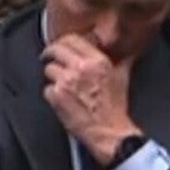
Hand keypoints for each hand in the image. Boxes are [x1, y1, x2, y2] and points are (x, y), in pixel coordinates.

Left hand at [41, 32, 137, 159]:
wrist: (108, 130)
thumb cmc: (115, 107)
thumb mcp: (121, 77)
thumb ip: (119, 60)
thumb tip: (123, 50)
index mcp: (97, 61)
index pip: (72, 39)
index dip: (62, 42)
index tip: (59, 47)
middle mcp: (81, 68)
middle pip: (55, 50)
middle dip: (50, 54)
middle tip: (49, 59)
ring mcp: (66, 81)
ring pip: (48, 70)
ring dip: (53, 77)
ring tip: (63, 86)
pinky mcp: (57, 96)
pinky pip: (46, 88)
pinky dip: (51, 94)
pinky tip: (62, 99)